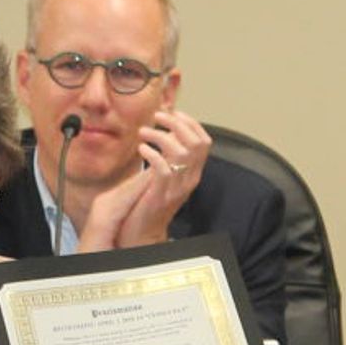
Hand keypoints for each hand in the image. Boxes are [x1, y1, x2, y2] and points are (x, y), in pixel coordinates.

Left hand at [75, 110, 210, 251]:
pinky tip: (141, 149)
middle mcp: (190, 179)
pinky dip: (152, 154)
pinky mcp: (162, 195)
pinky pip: (163, 169)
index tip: (174, 112)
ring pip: (180, 152)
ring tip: (144, 132)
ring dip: (160, 136)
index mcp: (194, 173)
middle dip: (177, 123)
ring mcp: (178, 188)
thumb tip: (167, 131)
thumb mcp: (165, 176)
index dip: (191, 123)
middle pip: (196, 143)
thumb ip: (170, 157)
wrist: (144, 232)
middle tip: (157, 116)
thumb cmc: (150, 201)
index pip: (204, 141)